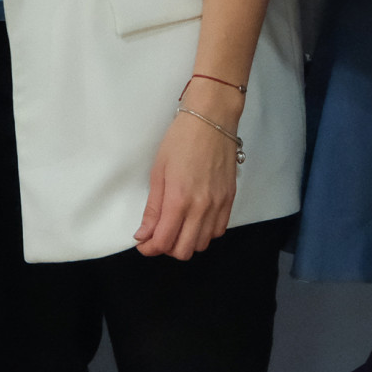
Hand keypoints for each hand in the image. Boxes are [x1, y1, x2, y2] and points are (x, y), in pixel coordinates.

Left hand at [136, 103, 239, 259]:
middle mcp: (201, 207)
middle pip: (184, 250)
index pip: (164, 241)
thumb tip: (143, 234)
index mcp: (179, 199)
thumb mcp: (158, 172)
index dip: (149, 248)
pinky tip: (194, 221)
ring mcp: (218, 205)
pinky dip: (205, 233)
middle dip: (166, 248)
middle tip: (157, 236)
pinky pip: (218, 231)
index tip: (142, 243)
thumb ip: (153, 208)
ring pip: (202, 244)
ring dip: (186, 241)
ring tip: (175, 227)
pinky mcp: (230, 200)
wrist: (211, 121)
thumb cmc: (181, 140)